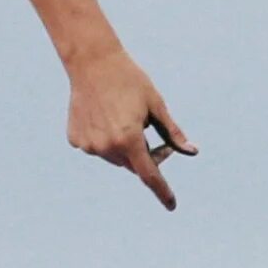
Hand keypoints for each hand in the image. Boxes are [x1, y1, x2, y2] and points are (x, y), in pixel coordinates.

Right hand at [65, 47, 195, 210]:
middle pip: (133, 164)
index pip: (150, 175)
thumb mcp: (156, 105)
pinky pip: (96, 147)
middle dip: (146, 155)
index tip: (172, 205)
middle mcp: (107, 147)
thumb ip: (172, 133)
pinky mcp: (76, 139)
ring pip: (114, 157)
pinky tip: (104, 116)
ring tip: (122, 116)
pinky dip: (104, 139)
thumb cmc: (129, 81)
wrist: (92, 62)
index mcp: (129, 139)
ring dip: (124, 147)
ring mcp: (89, 145)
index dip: (162, 191)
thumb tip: (191, 152)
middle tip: (151, 133)